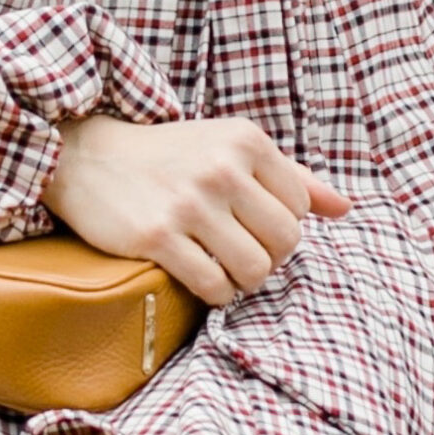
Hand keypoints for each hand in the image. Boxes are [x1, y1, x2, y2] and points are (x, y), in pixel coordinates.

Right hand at [48, 112, 350, 308]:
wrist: (88, 155)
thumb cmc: (171, 156)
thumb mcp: (230, 148)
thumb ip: (292, 176)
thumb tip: (345, 208)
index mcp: (246, 141)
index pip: (301, 208)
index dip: (282, 227)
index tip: (254, 226)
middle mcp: (222, 168)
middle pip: (285, 241)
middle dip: (269, 258)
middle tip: (244, 254)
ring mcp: (189, 203)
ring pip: (255, 269)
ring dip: (245, 282)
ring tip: (226, 270)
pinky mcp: (157, 236)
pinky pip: (213, 285)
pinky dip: (217, 294)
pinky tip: (203, 279)